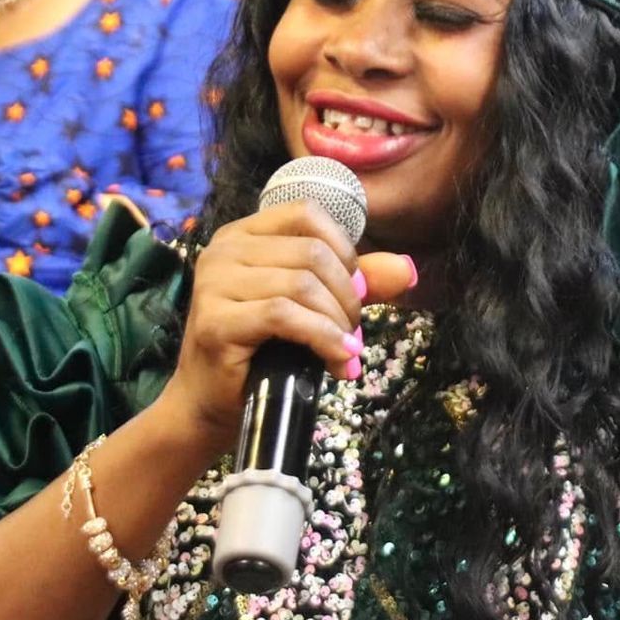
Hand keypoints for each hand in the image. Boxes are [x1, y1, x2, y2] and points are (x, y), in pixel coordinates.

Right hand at [155, 201, 418, 457]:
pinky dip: (324, 338)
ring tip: (346, 351)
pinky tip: (339, 360)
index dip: (344, 248)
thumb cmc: (263, 352)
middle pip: (312, 252)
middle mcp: (223, 249)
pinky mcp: (215, 322)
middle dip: (347, 296)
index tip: (355, 290)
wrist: (211, 406)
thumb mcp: (316, 307)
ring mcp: (213, 283)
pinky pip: (285, 316)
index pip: (308, 213)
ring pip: (302, 284)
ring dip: (338, 322)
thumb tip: (408, 269)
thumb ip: (357, 281)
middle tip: (353, 333)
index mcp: (244, 234)